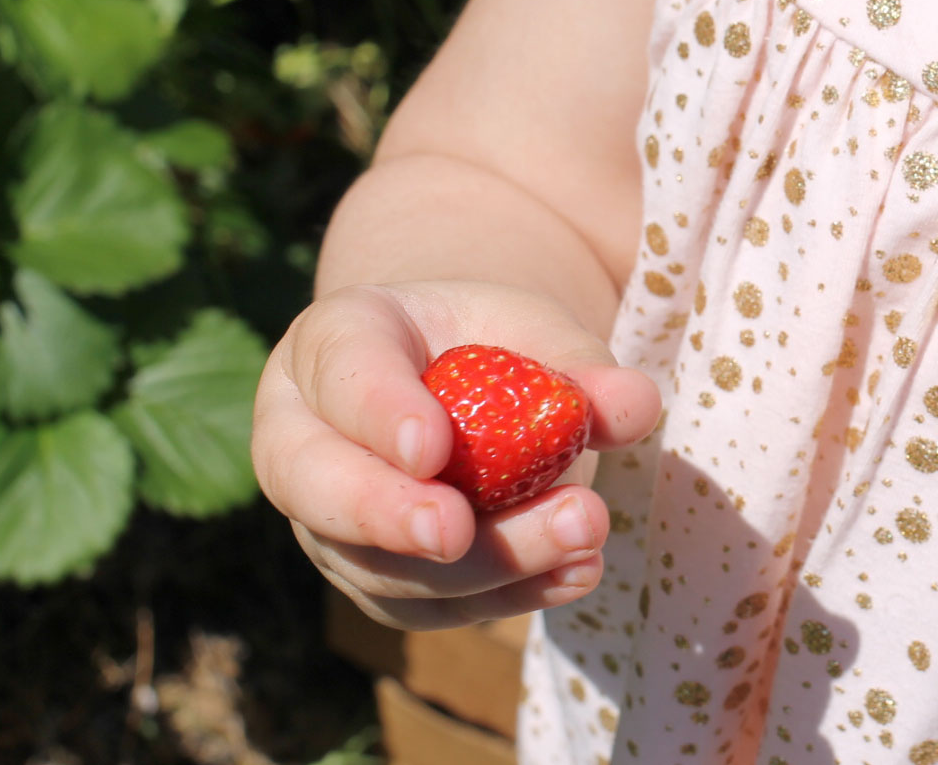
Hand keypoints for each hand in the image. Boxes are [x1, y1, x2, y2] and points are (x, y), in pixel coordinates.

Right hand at [251, 280, 659, 629]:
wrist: (458, 385)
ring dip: (479, 565)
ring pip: (376, 565)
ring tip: (578, 534)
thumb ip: (574, 363)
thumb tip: (634, 405)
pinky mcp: (374, 576)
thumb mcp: (530, 329)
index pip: (339, 370)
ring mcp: (329, 517)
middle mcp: (303, 433)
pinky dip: (504, 597)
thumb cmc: (484, 341)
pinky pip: (423, 607)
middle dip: (384, 514)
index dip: (377, 411)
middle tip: (455, 531)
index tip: (432, 447)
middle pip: (314, 483)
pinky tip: (575, 573)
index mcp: (331, 343)